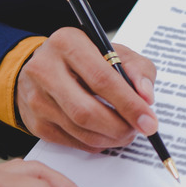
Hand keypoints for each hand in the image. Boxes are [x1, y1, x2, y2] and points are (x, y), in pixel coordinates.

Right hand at [16, 27, 158, 151]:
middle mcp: (45, 69)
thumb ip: (137, 70)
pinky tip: (106, 134)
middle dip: (120, 127)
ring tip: (125, 132)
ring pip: (80, 130)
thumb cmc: (86, 58)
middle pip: (87, 111)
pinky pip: (71, 141)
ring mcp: (36, 98)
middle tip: (138, 130)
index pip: (102, 79)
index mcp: (68, 43)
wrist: (44, 67)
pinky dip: (95, 143)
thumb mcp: (116, 52)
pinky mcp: (35, 122)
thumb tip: (146, 97)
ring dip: (110, 138)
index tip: (149, 122)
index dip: (129, 105)